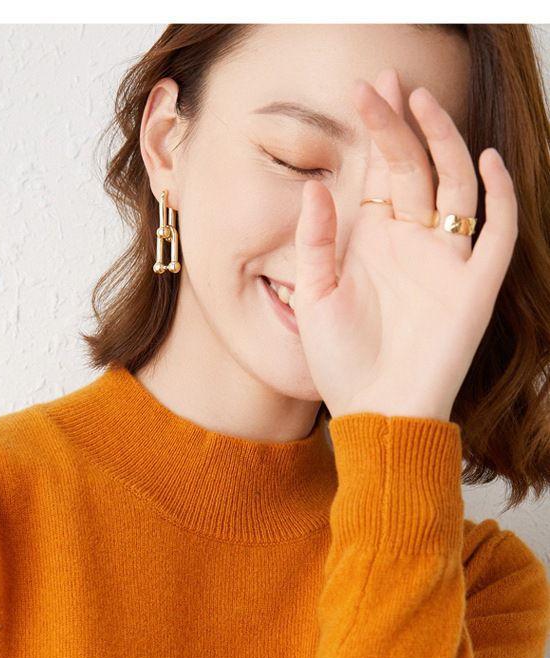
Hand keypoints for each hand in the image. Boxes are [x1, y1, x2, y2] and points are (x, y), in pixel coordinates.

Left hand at [292, 67, 516, 424]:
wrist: (375, 417)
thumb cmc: (343, 366)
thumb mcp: (314, 297)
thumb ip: (315, 241)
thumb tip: (316, 187)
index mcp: (377, 238)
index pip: (383, 168)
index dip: (378, 127)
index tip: (366, 88)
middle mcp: (414, 241)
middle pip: (416, 165)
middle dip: (401, 124)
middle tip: (385, 85)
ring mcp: (447, 261)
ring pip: (455, 184)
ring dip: (443, 142)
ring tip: (423, 104)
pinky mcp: (474, 287)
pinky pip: (498, 233)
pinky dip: (499, 196)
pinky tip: (487, 160)